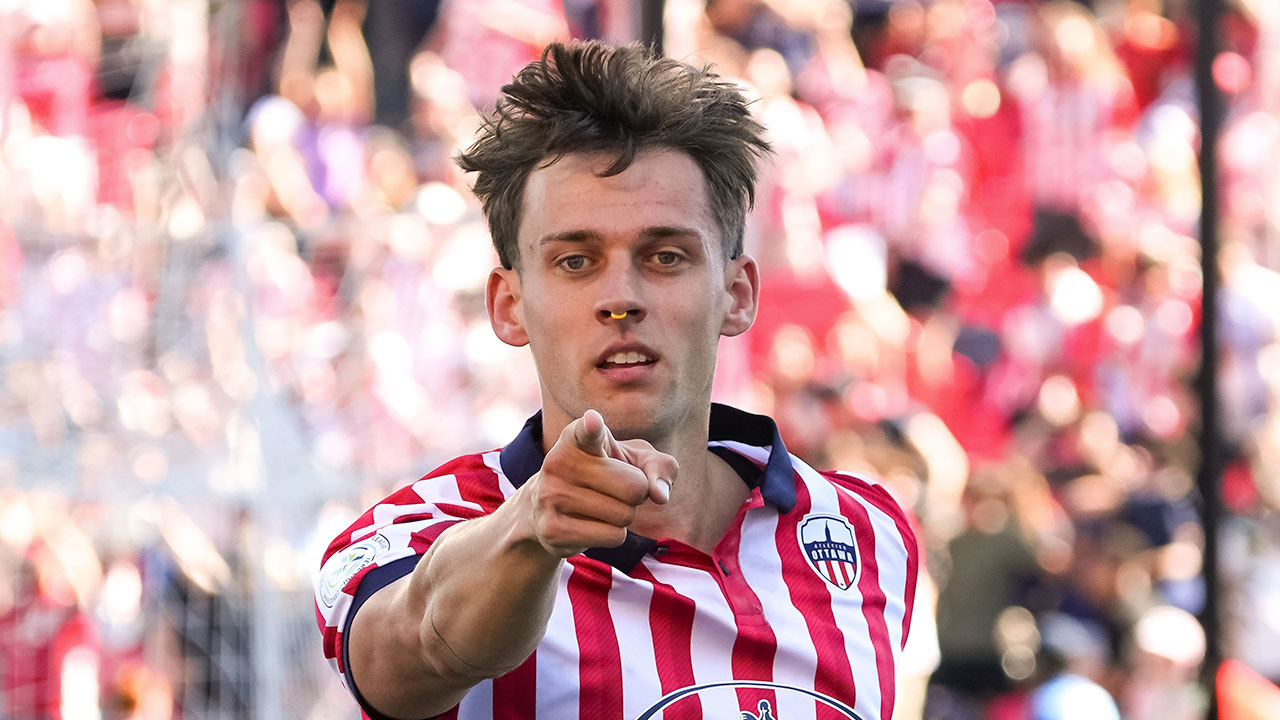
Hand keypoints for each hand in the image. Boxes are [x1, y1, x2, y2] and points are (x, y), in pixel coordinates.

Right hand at [522, 410, 676, 557]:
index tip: (593, 421)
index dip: (592, 427)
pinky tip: (590, 524)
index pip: (587, 431)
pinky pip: (613, 537)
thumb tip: (660, 495)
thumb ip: (658, 467)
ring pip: (624, 515)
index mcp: (577, 438)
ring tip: (600, 506)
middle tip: (615, 489)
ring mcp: (551, 497)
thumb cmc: (606, 476)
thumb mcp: (635, 460)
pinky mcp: (552, 530)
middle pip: (634, 488)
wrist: (549, 507)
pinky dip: (613, 534)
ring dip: (624, 516)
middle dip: (637, 493)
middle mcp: (558, 462)